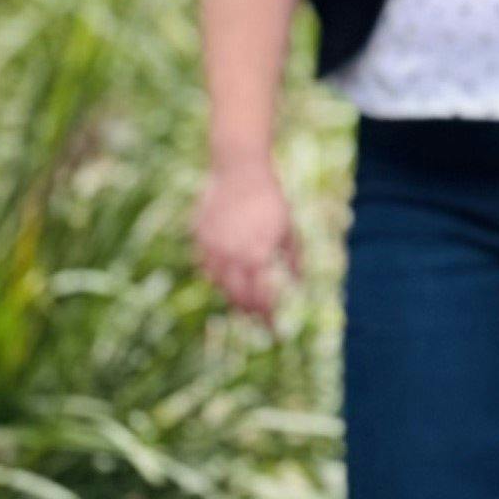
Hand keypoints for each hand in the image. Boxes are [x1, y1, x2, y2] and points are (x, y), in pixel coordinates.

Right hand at [195, 155, 299, 320]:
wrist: (239, 169)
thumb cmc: (270, 200)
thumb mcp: (289, 230)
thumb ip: (292, 260)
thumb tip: (299, 285)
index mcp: (256, 255)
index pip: (262, 298)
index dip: (268, 317)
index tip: (274, 329)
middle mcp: (231, 255)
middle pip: (237, 297)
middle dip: (249, 310)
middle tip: (258, 317)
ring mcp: (212, 246)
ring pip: (218, 284)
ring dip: (231, 294)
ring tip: (243, 300)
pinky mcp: (199, 237)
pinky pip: (206, 265)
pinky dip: (216, 276)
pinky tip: (226, 277)